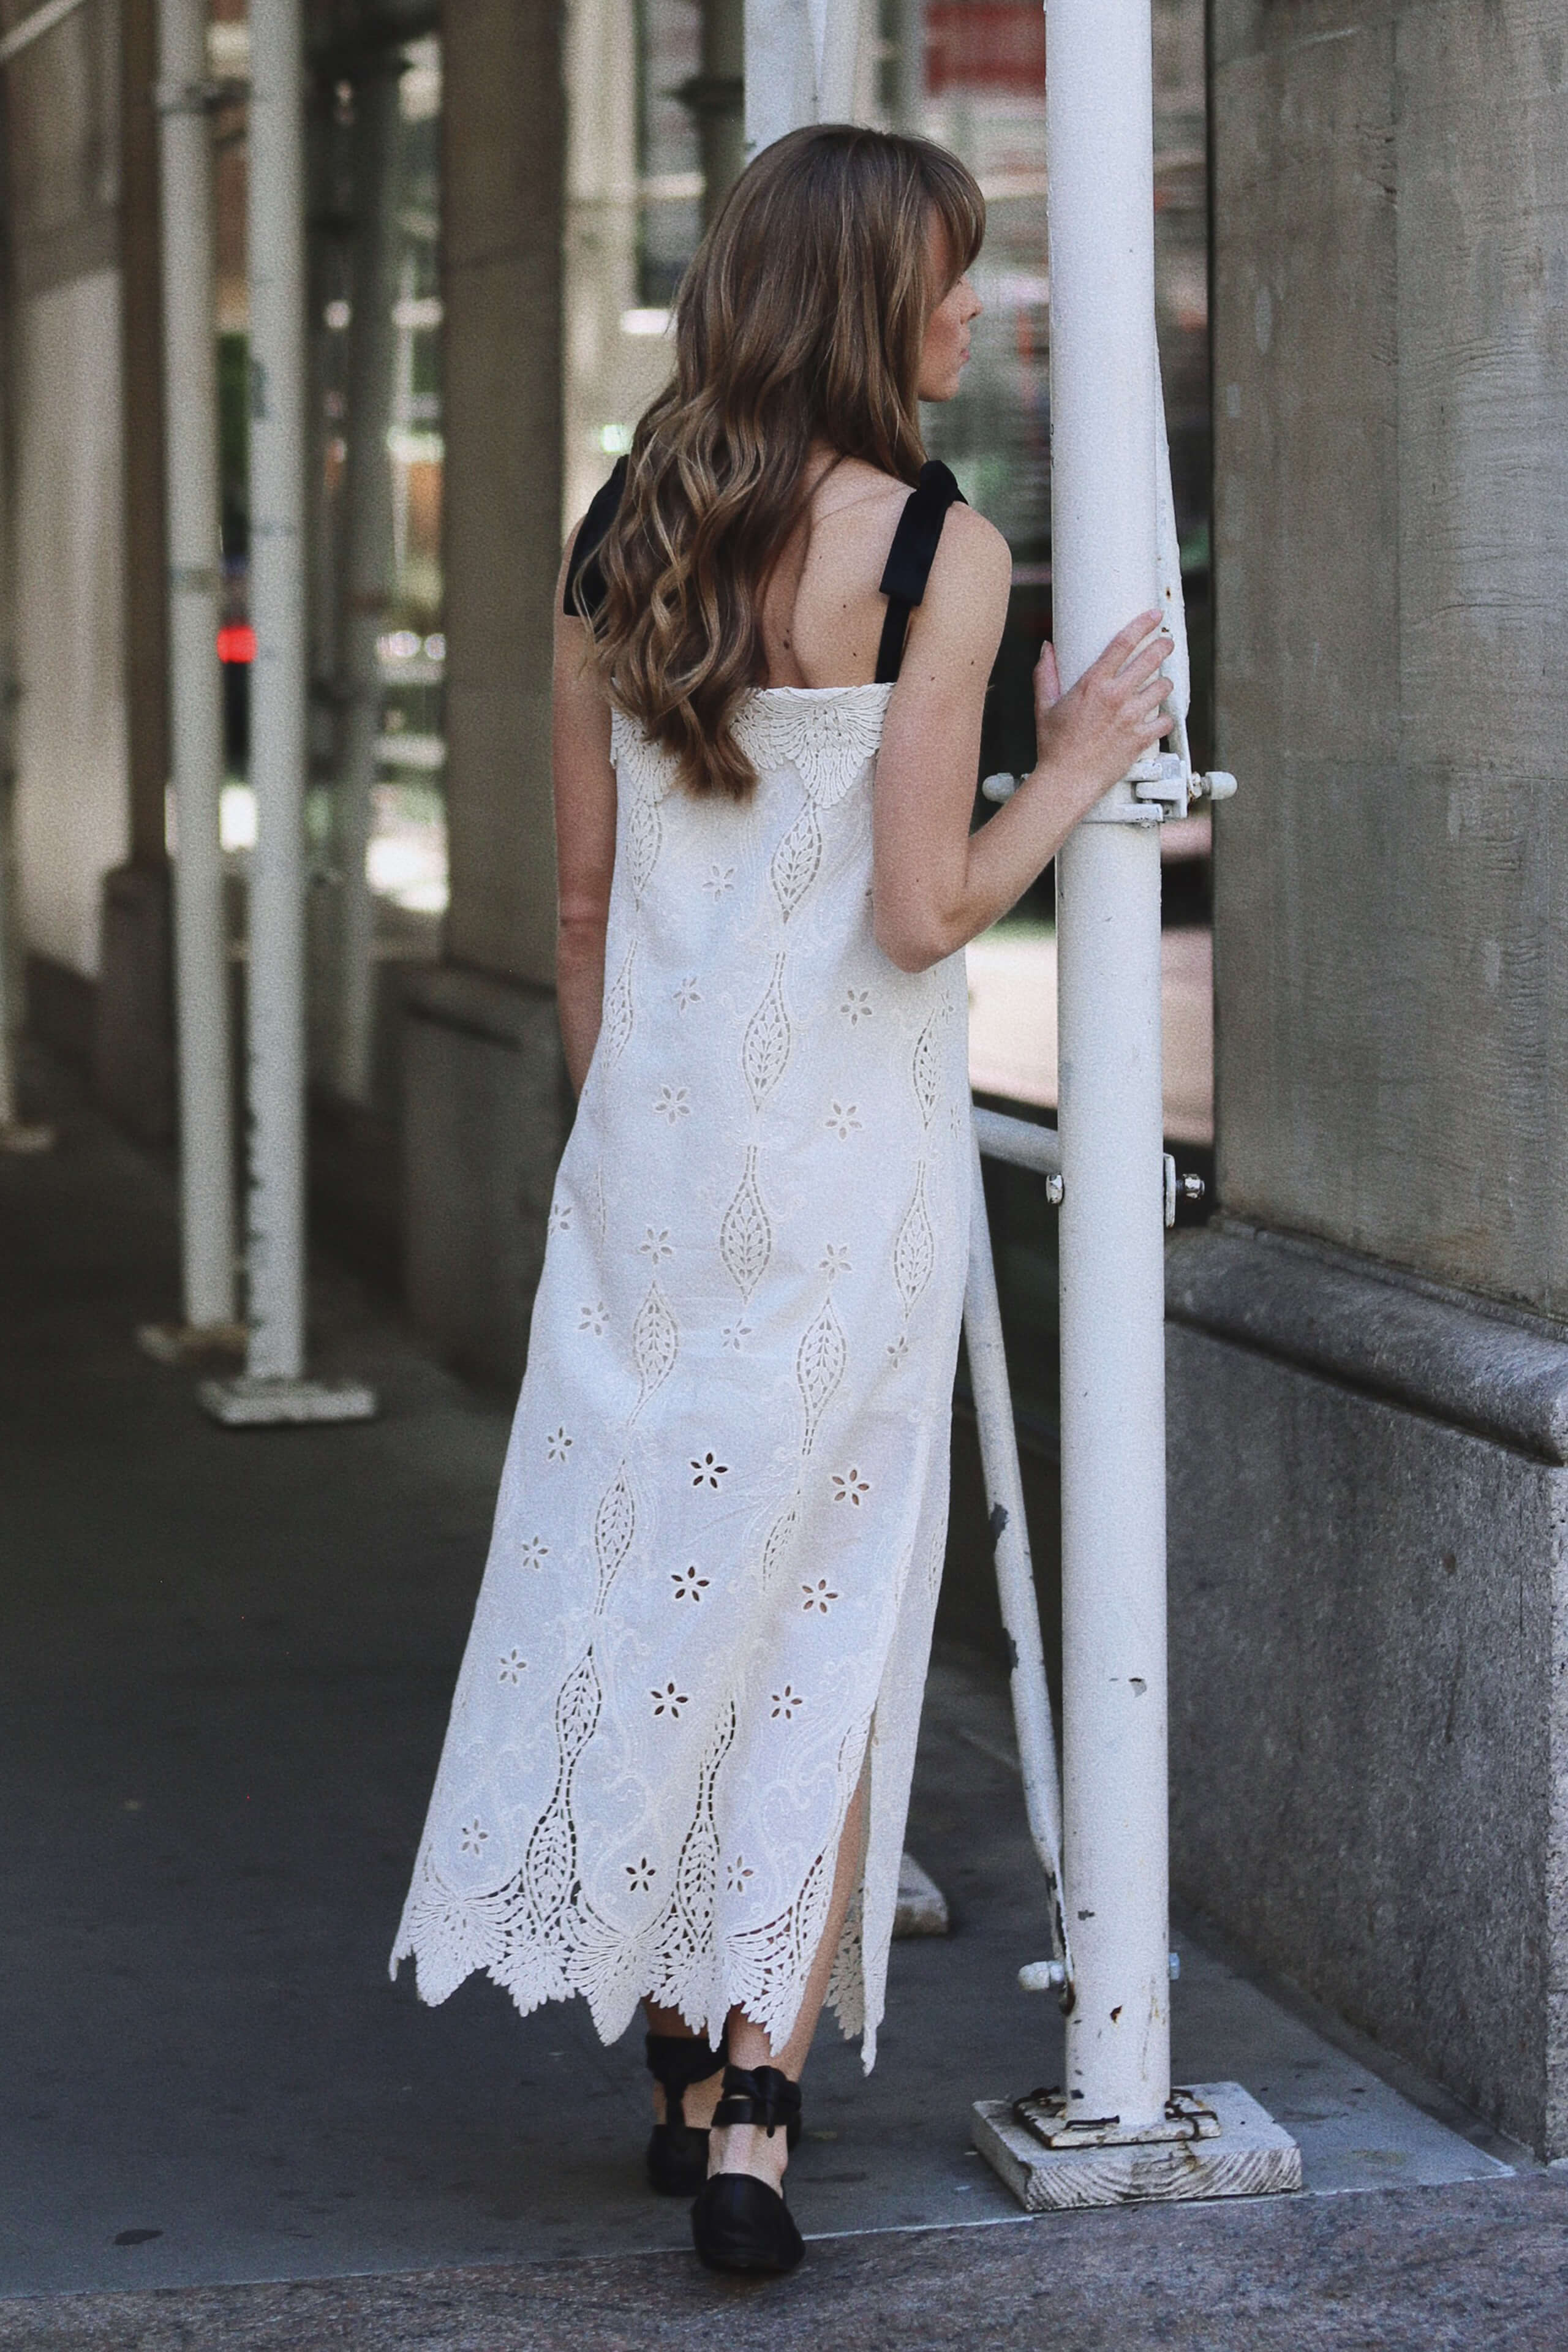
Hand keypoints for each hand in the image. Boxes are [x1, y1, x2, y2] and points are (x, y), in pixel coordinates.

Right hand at [1031, 610, 1173, 796]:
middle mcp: (1116, 696)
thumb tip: (1047, 649)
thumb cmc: (1054, 747)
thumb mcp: (1044, 706)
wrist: (1066, 781)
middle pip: (1150, 659)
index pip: (1123, 643)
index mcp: (1093, 684)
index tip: (1153, 616)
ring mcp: (1131, 717)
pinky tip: (1161, 719)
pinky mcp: (1140, 739)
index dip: (1142, 624)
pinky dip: (1165, 719)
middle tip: (1166, 644)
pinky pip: (1165, 722)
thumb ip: (1045, 674)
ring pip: (1162, 688)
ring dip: (1165, 684)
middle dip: (1163, 647)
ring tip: (1161, 685)